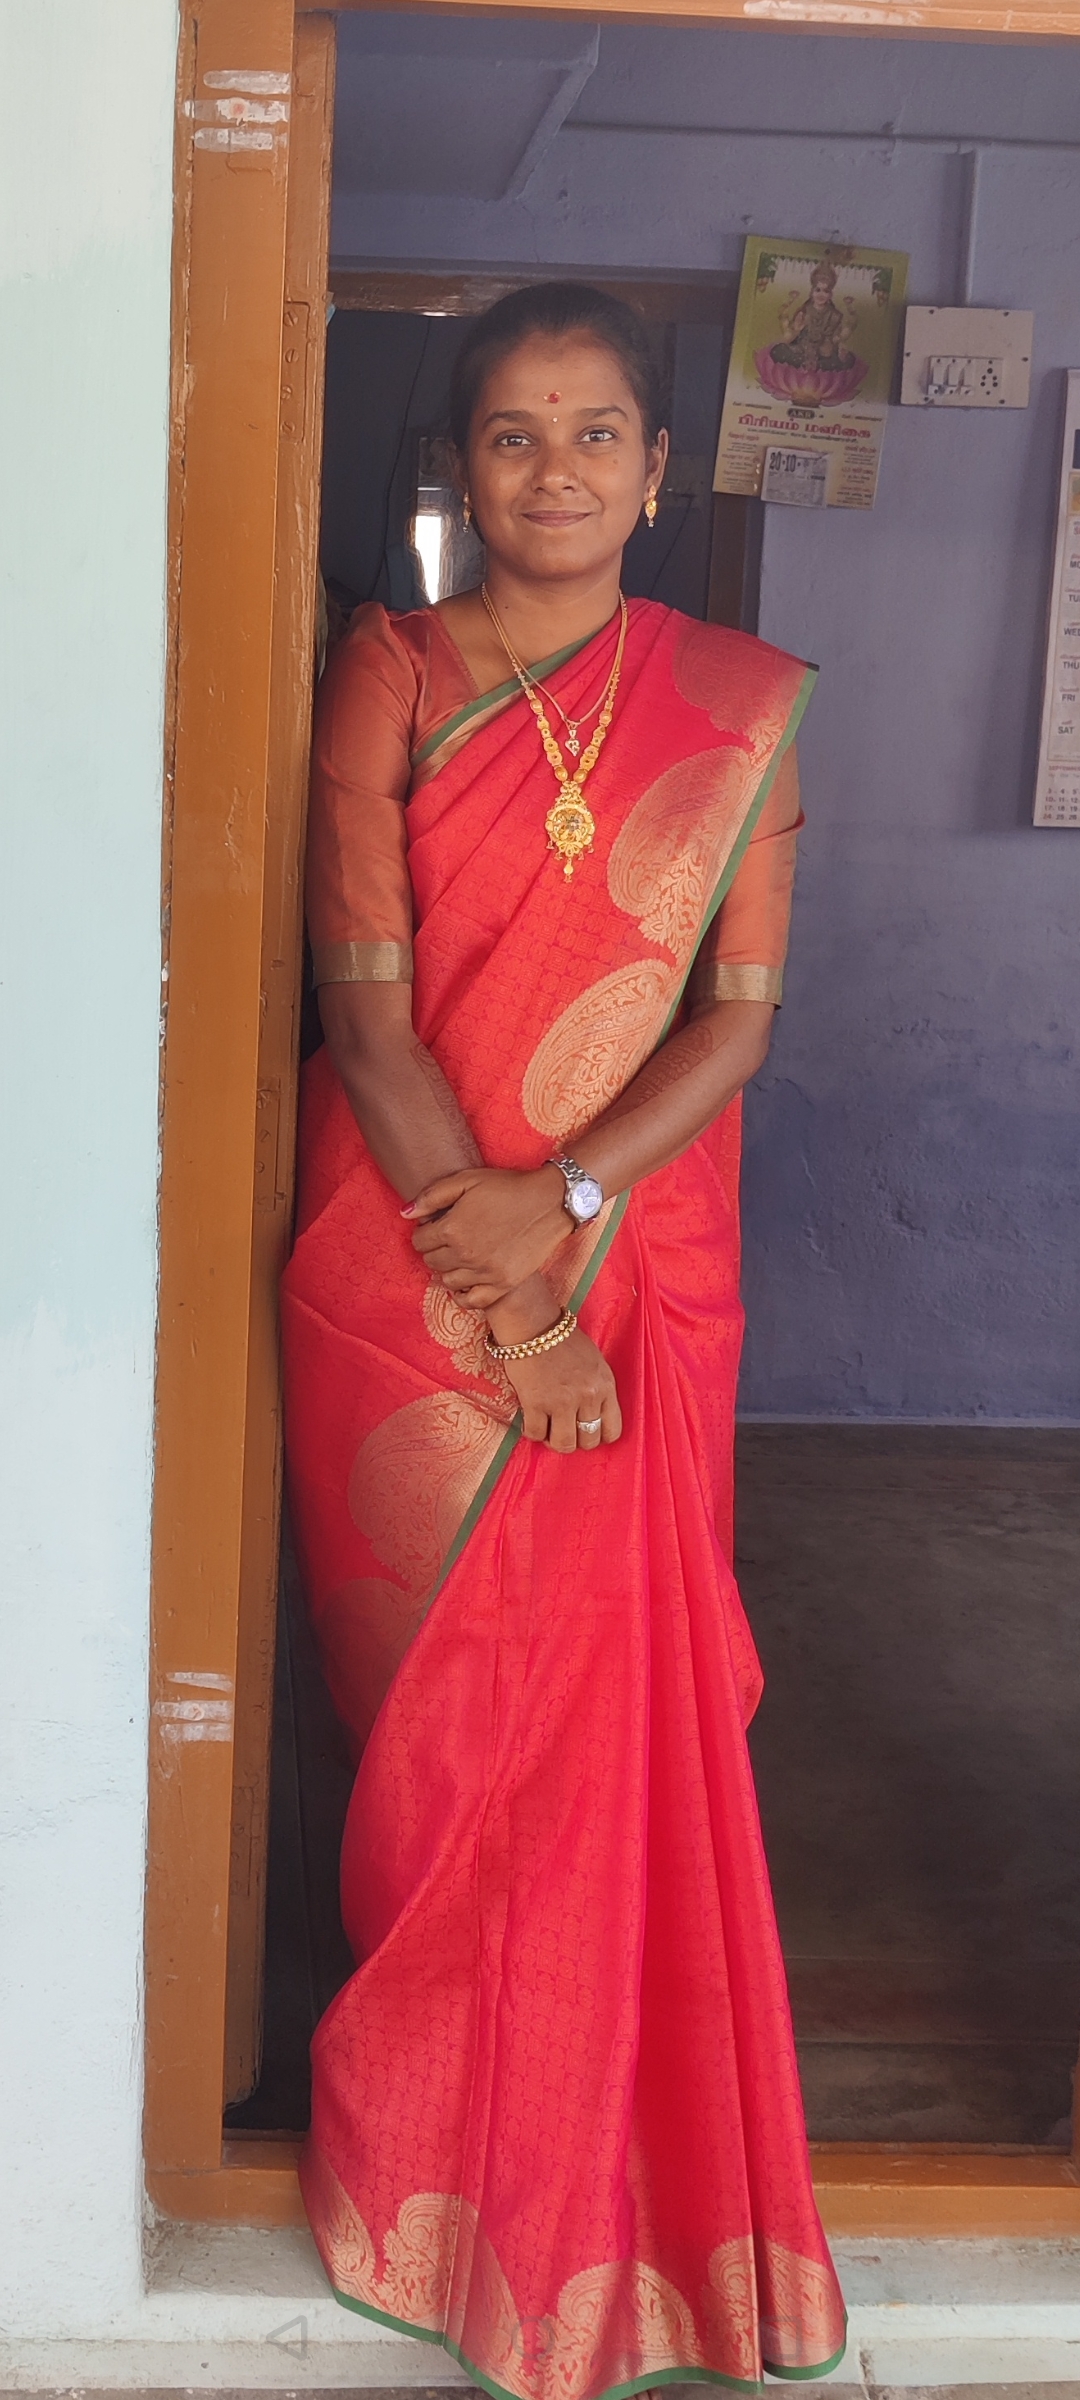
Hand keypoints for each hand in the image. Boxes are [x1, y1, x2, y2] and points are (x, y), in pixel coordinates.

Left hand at [404, 1165, 570, 1307]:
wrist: (550, 1202)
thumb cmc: (507, 1187)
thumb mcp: (467, 1180)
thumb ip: (432, 1196)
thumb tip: (405, 1213)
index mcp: (451, 1229)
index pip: (419, 1242)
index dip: (425, 1232)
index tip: (436, 1225)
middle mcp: (464, 1255)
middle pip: (431, 1262)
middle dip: (435, 1249)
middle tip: (450, 1238)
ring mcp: (484, 1273)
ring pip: (447, 1281)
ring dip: (448, 1269)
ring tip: (460, 1255)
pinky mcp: (502, 1284)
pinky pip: (470, 1301)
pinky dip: (462, 1294)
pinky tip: (465, 1281)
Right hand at [503, 1324, 621, 1452]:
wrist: (534, 1324)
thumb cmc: (564, 1340)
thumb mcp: (595, 1362)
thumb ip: (598, 1388)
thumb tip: (592, 1416)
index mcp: (605, 1385)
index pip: (613, 1430)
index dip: (598, 1436)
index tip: (586, 1431)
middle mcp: (587, 1396)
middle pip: (588, 1441)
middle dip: (576, 1440)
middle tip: (564, 1430)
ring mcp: (561, 1401)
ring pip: (563, 1444)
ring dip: (554, 1442)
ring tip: (548, 1430)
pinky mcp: (535, 1402)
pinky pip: (536, 1434)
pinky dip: (532, 1433)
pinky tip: (531, 1421)